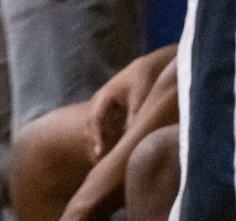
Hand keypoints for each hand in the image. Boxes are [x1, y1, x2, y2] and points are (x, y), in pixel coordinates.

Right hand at [86, 46, 173, 161]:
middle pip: (91, 127)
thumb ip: (134, 115)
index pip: (95, 118)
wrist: (144, 69)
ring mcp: (103, 109)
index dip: (96, 136)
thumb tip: (130, 136)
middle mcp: (99, 103)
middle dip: (94, 145)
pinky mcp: (110, 115)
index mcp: (104, 96)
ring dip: (99, 146)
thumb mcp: (140, 97)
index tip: (98, 152)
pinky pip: (103, 131)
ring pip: (96, 131)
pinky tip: (112, 156)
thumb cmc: (142, 80)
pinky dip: (106, 142)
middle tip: (100, 166)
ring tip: (104, 166)